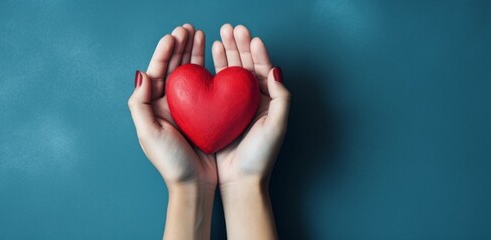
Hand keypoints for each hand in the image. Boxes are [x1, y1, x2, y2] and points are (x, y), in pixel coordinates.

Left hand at [128, 24, 216, 187]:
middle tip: (188, 28)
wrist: (195, 185)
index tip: (173, 35)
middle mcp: (170, 104)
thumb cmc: (171, 163)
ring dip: (193, 53)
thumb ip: (139, 104)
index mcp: (154, 106)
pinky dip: (208, 69)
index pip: (157, 71)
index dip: (164, 52)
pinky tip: (213, 57)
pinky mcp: (205, 113)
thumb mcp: (148, 134)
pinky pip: (206, 86)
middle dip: (179, 46)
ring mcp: (188, 108)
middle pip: (173, 67)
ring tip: (199, 34)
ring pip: (189, 73)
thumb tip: (141, 73)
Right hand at [211, 23, 289, 188]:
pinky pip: (216, 85)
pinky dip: (214, 67)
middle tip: (231, 28)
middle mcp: (253, 100)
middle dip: (240, 45)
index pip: (264, 69)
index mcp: (268, 101)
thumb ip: (281, 97)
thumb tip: (276, 70)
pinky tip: (209, 55)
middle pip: (247, 65)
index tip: (250, 36)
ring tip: (220, 35)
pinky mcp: (218, 111)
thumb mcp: (276, 126)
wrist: (239, 181)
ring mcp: (235, 105)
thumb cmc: (260, 156)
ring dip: (227, 52)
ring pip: (231, 71)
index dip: (257, 52)